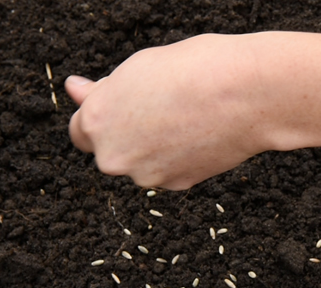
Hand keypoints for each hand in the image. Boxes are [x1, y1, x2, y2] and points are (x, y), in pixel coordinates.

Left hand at [66, 32, 320, 189]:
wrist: (245, 95)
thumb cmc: (194, 70)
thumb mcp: (138, 68)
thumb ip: (104, 89)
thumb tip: (75, 90)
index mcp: (96, 121)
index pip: (79, 131)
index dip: (102, 117)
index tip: (121, 108)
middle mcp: (114, 157)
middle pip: (111, 150)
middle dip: (127, 134)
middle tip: (158, 106)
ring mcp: (146, 176)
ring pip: (142, 163)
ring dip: (153, 147)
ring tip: (184, 117)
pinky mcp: (177, 185)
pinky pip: (168, 171)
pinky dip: (177, 157)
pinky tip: (197, 133)